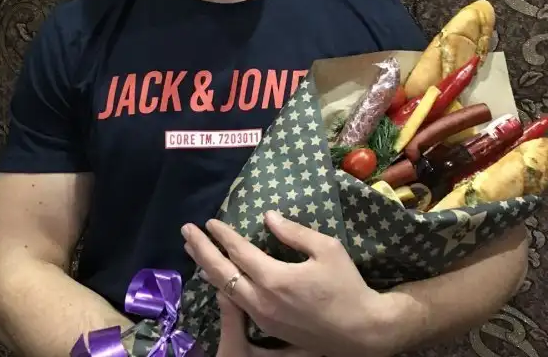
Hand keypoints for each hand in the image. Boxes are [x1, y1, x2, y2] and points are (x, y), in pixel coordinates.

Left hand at [182, 211, 383, 356]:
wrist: (361, 331)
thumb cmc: (347, 286)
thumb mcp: (327, 249)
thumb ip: (294, 232)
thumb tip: (268, 217)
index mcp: (274, 278)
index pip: (239, 252)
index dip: (223, 235)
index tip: (211, 221)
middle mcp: (261, 299)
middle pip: (221, 272)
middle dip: (201, 250)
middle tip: (186, 231)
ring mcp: (262, 316)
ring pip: (223, 290)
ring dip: (207, 267)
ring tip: (193, 251)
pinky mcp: (267, 326)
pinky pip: (235, 302)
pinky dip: (221, 284)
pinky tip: (217, 276)